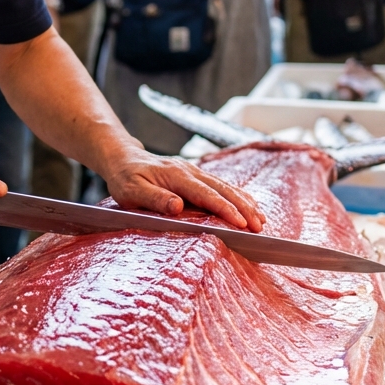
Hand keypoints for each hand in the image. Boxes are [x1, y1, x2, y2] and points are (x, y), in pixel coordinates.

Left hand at [103, 145, 264, 231]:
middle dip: (243, 208)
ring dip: (245, 202)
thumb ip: (154, 199)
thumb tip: (178, 206)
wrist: (123, 158)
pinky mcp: (195, 176)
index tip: (241, 223)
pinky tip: (249, 205)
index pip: (206, 194)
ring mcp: (194, 171)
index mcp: (176, 176)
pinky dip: (238, 195)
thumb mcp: (131, 191)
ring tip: (261, 219)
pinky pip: (220, 185)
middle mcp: (189, 171)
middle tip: (260, 226)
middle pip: (222, 189)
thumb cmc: (125, 178)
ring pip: (225, 186)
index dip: (225, 209)